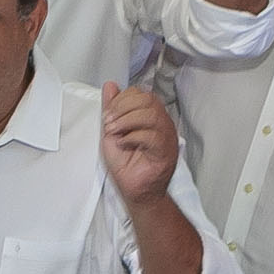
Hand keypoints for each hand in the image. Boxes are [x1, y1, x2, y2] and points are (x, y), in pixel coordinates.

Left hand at [98, 81, 178, 203]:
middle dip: (123, 108)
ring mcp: (167, 137)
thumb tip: (110, 85)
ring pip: (151, 115)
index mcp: (152, 116)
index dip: (122, 99)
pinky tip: (124, 144)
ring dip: (126, 121)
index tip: (107, 114)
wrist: (133, 189)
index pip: (142, 94)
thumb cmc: (125, 162)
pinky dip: (132, 137)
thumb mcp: (112, 130)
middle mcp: (162, 123)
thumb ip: (112, 108)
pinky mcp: (166, 151)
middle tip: (109, 123)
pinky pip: (152, 135)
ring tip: (114, 132)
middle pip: (148, 100)